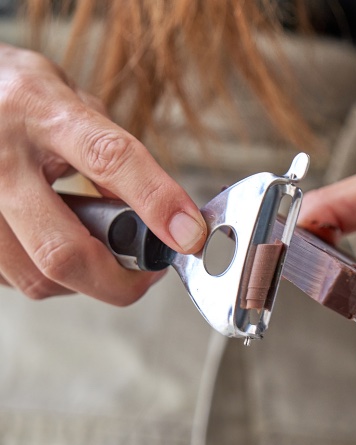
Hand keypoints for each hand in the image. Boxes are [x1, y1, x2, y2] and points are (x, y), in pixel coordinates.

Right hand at [0, 44, 205, 303]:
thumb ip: (118, 158)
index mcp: (39, 109)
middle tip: (147, 274)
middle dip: (120, 282)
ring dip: (84, 281)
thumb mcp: (75, 106)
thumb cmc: (22, 100)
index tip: (189, 236)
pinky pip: (14, 279)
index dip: (156, 202)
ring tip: (98, 254)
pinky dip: (49, 277)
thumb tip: (165, 220)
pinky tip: (55, 246)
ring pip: (38, 277)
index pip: (109, 158)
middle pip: (64, 251)